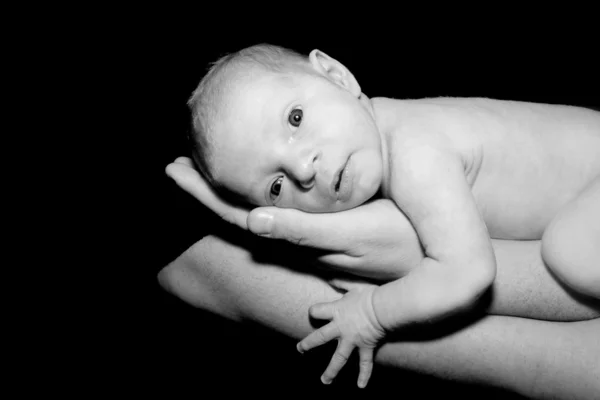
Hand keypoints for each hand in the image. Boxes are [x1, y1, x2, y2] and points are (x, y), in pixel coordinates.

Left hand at [166, 157, 423, 278]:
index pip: (237, 216)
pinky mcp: (323, 227)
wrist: (431, 261)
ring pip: (256, 210)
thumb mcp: (353, 233)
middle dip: (206, 188)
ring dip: (227, 190)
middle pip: (238, 212)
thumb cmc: (397, 244)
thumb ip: (304, 229)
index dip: (204, 194)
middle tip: (178, 162)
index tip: (175, 170)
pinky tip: (255, 180)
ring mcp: (307, 234)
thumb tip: (251, 220)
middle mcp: (295, 240)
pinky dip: (258, 191)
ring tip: (204, 167)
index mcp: (296, 240)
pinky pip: (279, 209)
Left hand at [297, 279, 384, 387]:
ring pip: (338, 358)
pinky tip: (360, 386)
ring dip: (331, 370)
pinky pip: (365, 364)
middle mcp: (340, 327)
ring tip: (324, 381)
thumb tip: (331, 278)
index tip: (314, 313)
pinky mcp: (365, 347)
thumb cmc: (369, 295)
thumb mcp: (353, 285)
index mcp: (336, 311)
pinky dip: (364, 375)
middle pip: (319, 338)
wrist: (383, 307)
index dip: (314, 312)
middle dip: (308, 344)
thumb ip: (341, 283)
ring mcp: (352, 339)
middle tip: (300, 350)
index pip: (316, 311)